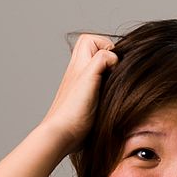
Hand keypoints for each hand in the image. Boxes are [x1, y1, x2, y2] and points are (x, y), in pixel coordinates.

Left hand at [38, 34, 117, 152]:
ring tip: (112, 87)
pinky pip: (100, 87)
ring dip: (109, 75)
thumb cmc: (73, 110)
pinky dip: (108, 90)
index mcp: (78, 64)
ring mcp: (82, 87)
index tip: (113, 62)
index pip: (90, 40)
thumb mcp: (88, 78)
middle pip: (94, 52)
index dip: (105, 44)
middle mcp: (79, 73)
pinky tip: (110, 100)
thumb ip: (101, 60)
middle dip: (108, 57)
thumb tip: (114, 57)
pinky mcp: (87, 101)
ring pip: (99, 71)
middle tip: (114, 72)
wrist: (62, 135)